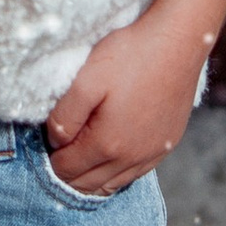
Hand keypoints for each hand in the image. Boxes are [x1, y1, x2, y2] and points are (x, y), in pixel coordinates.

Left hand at [40, 7, 209, 198]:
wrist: (178, 40)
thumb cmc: (130, 55)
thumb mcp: (85, 80)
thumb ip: (63, 117)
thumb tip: (55, 142)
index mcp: (108, 144)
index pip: (66, 171)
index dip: (51, 158)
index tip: (48, 139)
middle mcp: (132, 159)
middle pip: (87, 185)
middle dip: (67, 172)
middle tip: (59, 148)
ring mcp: (152, 154)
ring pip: (111, 184)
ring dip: (91, 175)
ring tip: (80, 153)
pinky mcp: (167, 145)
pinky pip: (134, 173)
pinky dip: (115, 171)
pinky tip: (109, 153)